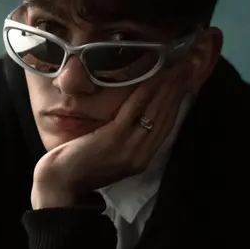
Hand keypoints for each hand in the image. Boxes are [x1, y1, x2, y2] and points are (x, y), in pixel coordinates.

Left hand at [31, 72, 187, 208]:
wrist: (60, 185)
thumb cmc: (79, 163)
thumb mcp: (109, 148)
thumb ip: (125, 134)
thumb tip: (136, 109)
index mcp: (143, 156)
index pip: (168, 122)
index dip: (178, 97)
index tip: (186, 75)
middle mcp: (141, 153)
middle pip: (166, 115)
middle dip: (179, 87)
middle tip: (189, 63)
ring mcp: (129, 148)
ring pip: (155, 111)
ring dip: (167, 85)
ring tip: (176, 65)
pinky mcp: (113, 141)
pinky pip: (133, 111)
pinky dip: (145, 92)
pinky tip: (152, 76)